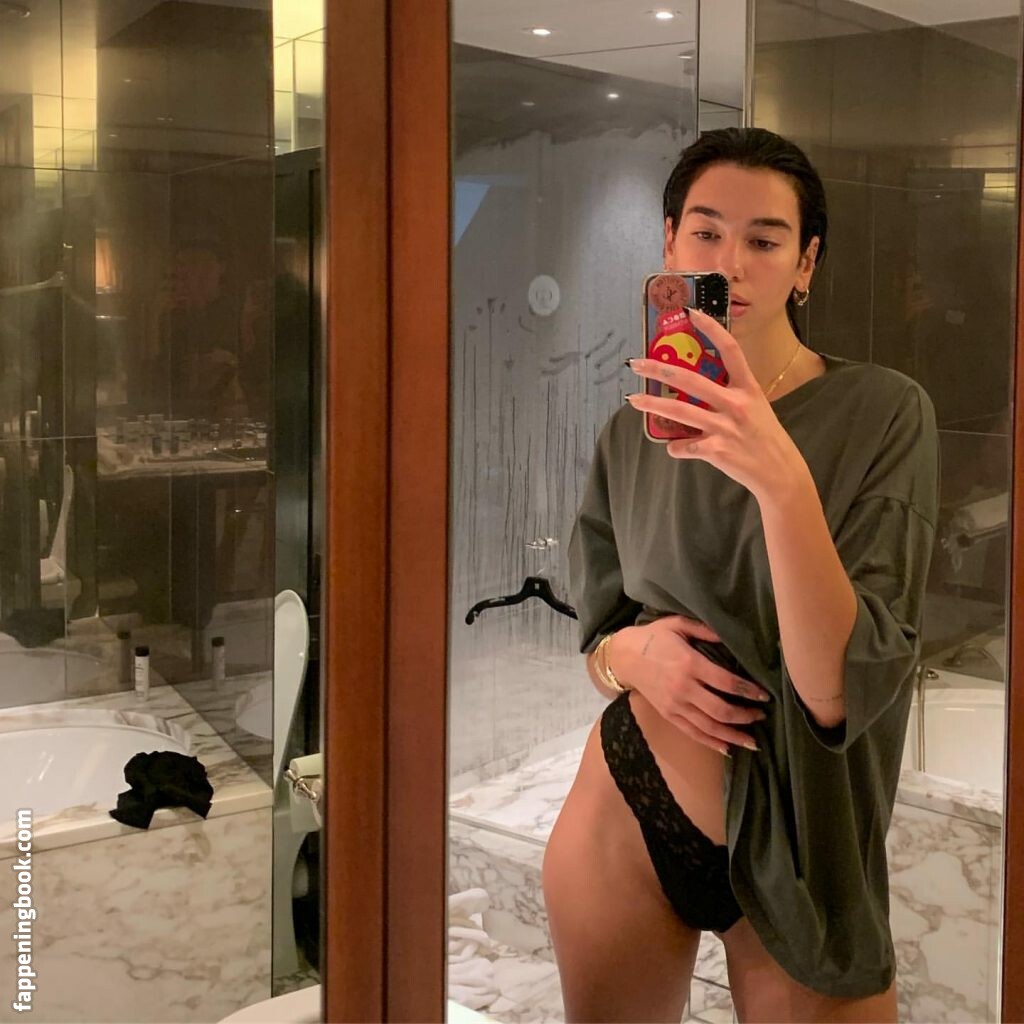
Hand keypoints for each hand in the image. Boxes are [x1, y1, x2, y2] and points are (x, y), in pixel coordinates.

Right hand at [609, 615, 770, 754]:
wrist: (623, 656)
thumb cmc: (653, 637)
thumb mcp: (677, 624)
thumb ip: (704, 630)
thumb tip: (730, 637)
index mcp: (689, 663)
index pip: (726, 682)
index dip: (748, 690)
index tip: (764, 695)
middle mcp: (683, 688)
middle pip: (720, 709)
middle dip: (745, 715)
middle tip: (761, 716)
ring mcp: (675, 704)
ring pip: (709, 726)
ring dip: (733, 734)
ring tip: (753, 741)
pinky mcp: (668, 714)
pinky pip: (693, 732)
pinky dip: (711, 742)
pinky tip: (728, 748)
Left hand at [625, 307, 803, 500]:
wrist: (780, 472)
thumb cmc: (764, 437)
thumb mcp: (755, 406)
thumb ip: (730, 394)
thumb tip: (695, 387)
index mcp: (748, 388)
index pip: (730, 350)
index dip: (711, 329)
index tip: (692, 313)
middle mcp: (736, 404)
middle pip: (691, 380)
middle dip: (660, 369)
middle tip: (637, 364)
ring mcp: (725, 427)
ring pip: (680, 411)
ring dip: (653, 405)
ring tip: (634, 400)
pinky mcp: (716, 450)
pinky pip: (684, 446)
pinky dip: (675, 447)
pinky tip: (676, 447)